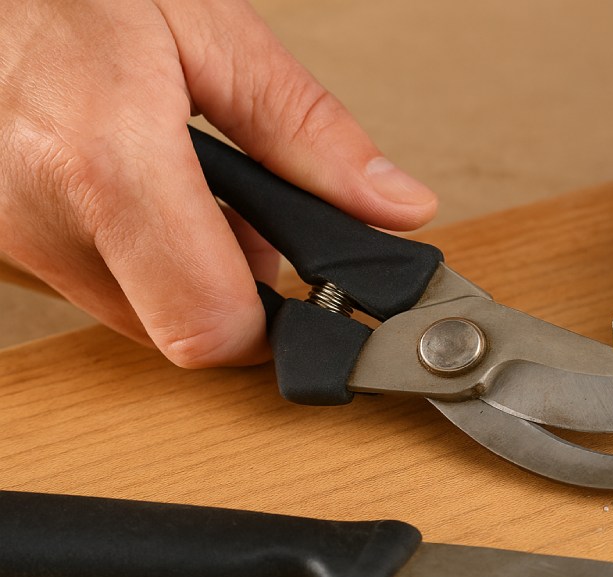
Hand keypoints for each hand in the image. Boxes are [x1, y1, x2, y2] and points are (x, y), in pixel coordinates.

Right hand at [0, 0, 436, 366]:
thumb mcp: (207, 27)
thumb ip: (306, 129)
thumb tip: (393, 206)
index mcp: (104, 159)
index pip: (209, 325)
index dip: (275, 326)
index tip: (311, 292)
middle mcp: (37, 213)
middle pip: (176, 329)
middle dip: (234, 288)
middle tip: (248, 213)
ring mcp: (5, 232)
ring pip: (132, 311)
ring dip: (181, 268)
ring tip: (185, 180)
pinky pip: (86, 280)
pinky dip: (131, 252)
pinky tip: (136, 185)